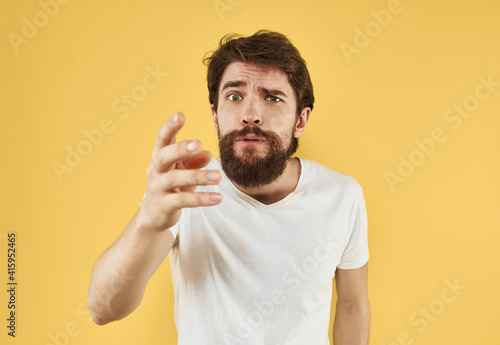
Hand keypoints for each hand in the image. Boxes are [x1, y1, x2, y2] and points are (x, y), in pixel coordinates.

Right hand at [136, 112, 221, 230]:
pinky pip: (182, 200)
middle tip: (198, 143)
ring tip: (218, 176)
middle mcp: (155, 170)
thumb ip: (194, 161)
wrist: (155, 215)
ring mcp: (157, 188)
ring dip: (198, 176)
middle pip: (164, 156)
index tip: (180, 115)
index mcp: (160, 157)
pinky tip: (217, 197)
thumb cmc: (172, 186)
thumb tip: (208, 154)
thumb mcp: (184, 171)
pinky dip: (201, 198)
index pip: (162, 139)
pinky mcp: (163, 205)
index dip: (170, 127)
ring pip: (175, 179)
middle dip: (180, 149)